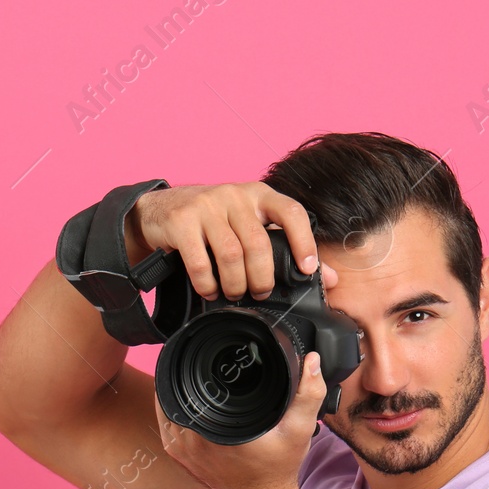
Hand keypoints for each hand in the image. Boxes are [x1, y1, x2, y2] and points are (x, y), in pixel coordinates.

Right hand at [124, 182, 338, 300]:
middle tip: (259, 294)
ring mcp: (206, 206)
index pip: (290, 211)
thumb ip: (285, 247)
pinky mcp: (182, 221)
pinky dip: (207, 284)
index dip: (303, 241)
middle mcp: (234, 195)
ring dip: (235, 284)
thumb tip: (329, 278)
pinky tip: (209, 290)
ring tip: (233, 294)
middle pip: (258, 243)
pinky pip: (200, 262)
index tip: (306, 269)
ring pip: (231, 255)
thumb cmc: (213, 221)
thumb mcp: (249, 225)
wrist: (159, 209)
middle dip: (262, 278)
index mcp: (258, 194)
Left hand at [156, 350, 326, 488]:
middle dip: (188, 370)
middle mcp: (191, 438)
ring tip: (196, 370)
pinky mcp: (177, 453)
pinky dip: (174, 404)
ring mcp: (179, 447)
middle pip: (177, 388)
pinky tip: (189, 394)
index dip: (195, 359)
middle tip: (206, 356)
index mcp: (214, 430)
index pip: (192, 382)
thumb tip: (312, 362)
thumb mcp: (300, 431)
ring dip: (179, 386)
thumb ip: (308, 395)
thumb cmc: (277, 468)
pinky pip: (167, 419)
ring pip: (168, 402)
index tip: (206, 344)